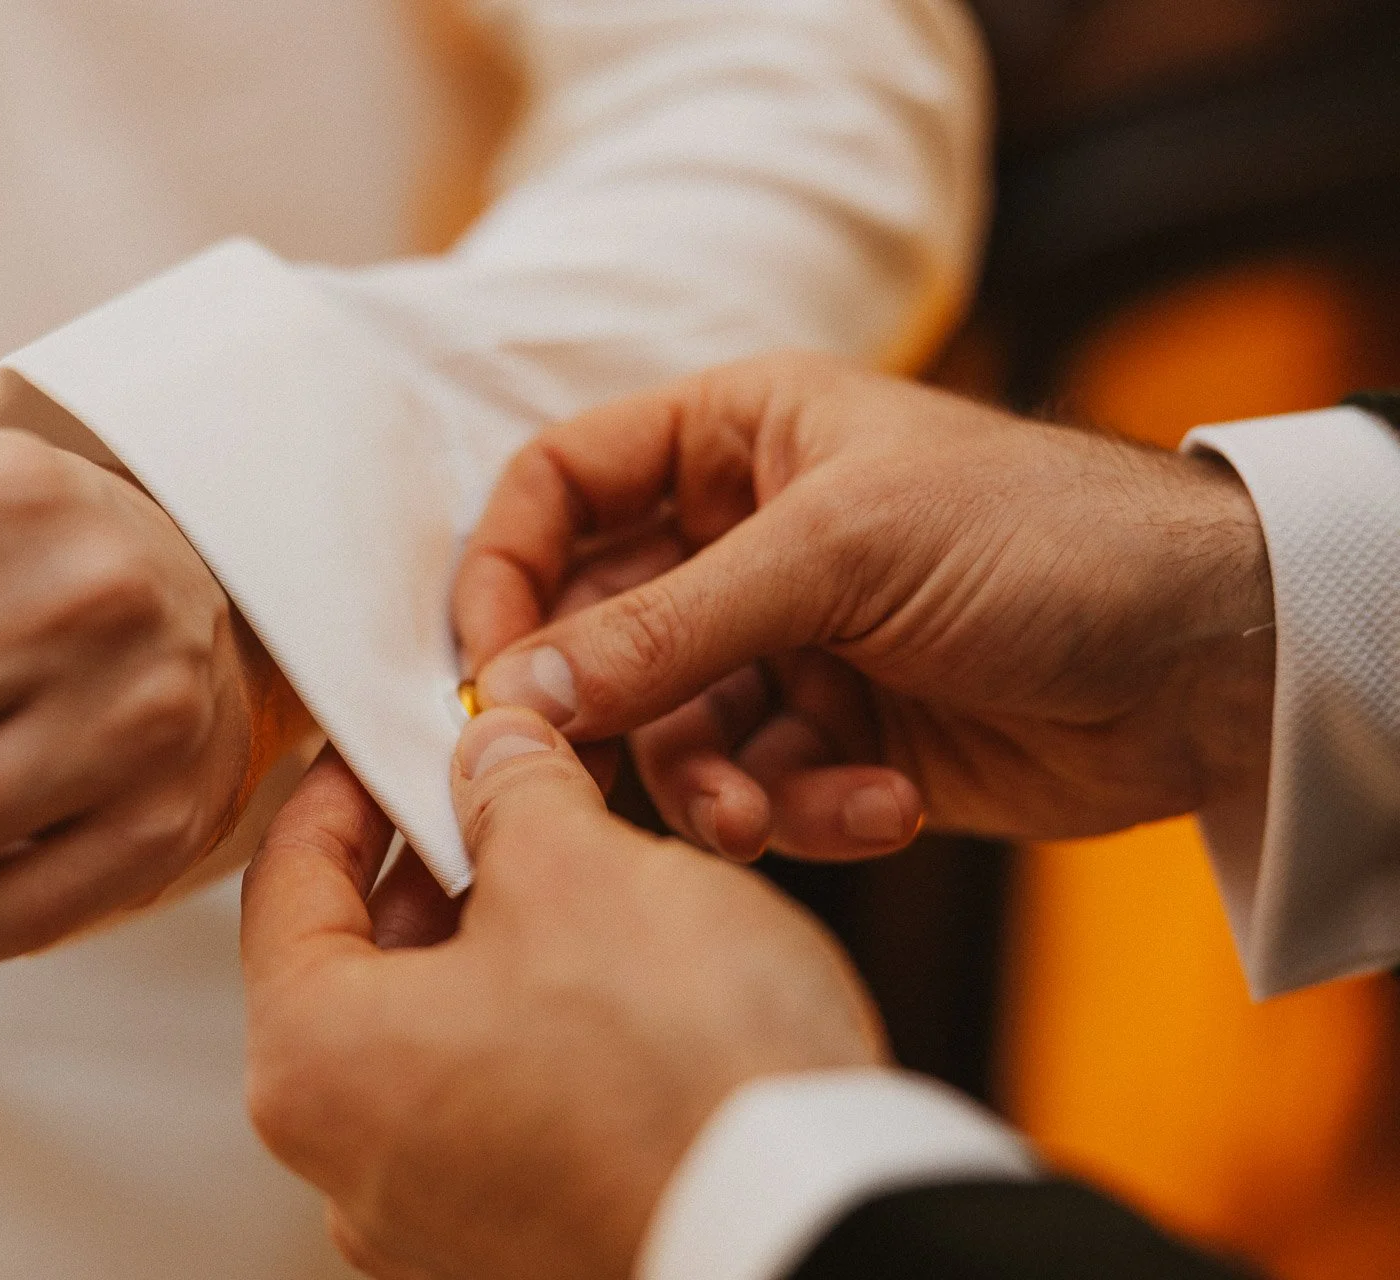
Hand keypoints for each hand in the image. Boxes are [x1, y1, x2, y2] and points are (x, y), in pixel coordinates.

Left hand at [242, 708, 881, 1279]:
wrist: (805, 1230)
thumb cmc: (684, 1073)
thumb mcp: (582, 870)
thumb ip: (511, 791)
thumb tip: (493, 756)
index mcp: (318, 1067)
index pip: (286, 883)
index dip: (348, 787)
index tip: (398, 740)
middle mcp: (350, 1166)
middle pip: (361, 964)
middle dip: (437, 860)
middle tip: (504, 785)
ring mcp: (434, 1223)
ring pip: (436, 1035)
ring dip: (495, 939)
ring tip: (579, 865)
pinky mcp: (520, 1248)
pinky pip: (497, 1105)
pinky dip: (534, 1025)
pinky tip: (614, 973)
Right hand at [453, 354, 1275, 859]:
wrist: (1209, 655)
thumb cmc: (1040, 536)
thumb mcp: (839, 556)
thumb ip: (668, 627)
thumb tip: (517, 688)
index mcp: (733, 439)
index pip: (560, 488)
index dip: (505, 573)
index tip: (486, 671)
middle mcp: (743, 539)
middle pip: (600, 629)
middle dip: (609, 711)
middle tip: (585, 781)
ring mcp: (787, 643)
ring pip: (673, 732)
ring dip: (714, 785)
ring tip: (771, 812)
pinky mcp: (834, 737)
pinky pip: (759, 788)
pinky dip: (805, 810)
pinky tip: (882, 806)